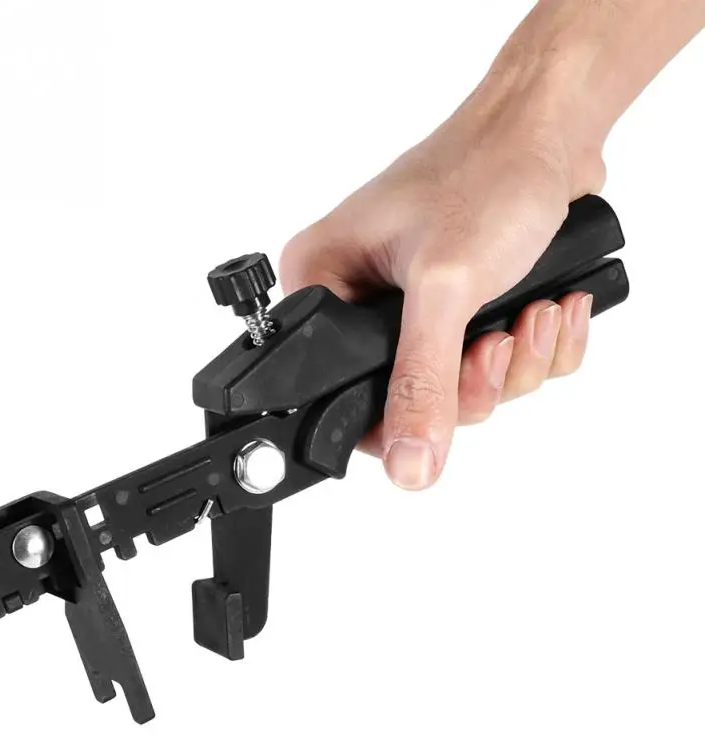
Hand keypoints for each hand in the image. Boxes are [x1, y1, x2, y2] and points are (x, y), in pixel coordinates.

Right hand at [280, 71, 605, 489]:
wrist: (550, 129)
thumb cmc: (485, 173)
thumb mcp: (445, 287)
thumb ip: (421, 384)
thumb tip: (407, 466)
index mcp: (324, 285)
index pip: (336, 393)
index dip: (394, 419)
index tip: (444, 404)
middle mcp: (360, 300)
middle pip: (408, 398)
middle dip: (474, 382)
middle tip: (495, 340)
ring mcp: (414, 307)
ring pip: (463, 387)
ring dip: (516, 363)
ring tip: (533, 311)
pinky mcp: (462, 307)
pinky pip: (500, 366)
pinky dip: (536, 347)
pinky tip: (550, 305)